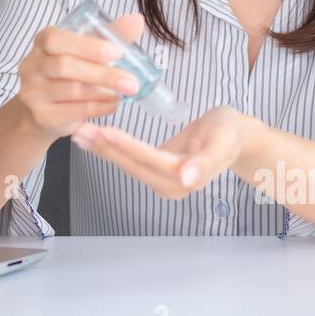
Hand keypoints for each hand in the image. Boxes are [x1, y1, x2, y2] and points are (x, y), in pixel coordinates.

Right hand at [16, 14, 146, 137]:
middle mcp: (32, 65)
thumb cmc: (68, 73)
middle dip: (103, 74)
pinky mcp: (42, 115)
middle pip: (65, 67)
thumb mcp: (85, 50)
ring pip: (72, 91)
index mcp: (43, 41)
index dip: (87, 46)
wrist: (40, 110)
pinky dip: (99, 108)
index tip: (116, 52)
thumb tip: (136, 20)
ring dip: (104, 92)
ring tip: (124, 92)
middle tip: (131, 82)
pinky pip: (74, 111)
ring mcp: (33, 92)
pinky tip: (112, 104)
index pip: (56, 39)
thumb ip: (109, 35)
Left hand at [71, 106, 251, 199]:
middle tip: (80, 130)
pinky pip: (129, 160)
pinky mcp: (154, 173)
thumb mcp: (223, 141)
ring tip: (80, 132)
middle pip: (133, 165)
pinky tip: (93, 137)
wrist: (234, 136)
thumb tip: (187, 180)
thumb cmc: (229, 132)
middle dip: (106, 148)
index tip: (105, 131)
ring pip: (127, 164)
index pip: (150, 160)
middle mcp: (171, 185)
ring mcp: (162, 182)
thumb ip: (206, 162)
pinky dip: (110, 148)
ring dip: (103, 149)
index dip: (127, 147)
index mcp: (187, 177)